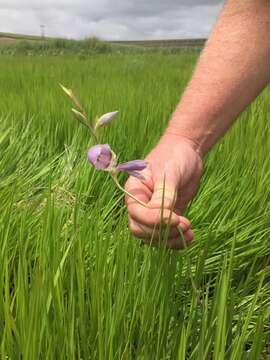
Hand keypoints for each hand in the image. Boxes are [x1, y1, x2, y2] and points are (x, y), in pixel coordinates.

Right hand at [125, 134, 202, 249]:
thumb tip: (162, 214)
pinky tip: (191, 237)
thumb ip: (165, 194)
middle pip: (142, 230)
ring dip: (171, 239)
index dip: (153, 220)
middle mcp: (140, 204)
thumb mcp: (169, 172)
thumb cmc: (174, 156)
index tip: (175, 217)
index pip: (136, 214)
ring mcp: (153, 212)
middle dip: (162, 232)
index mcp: (134, 191)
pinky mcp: (168, 216)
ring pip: (154, 236)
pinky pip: (167, 234)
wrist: (188, 150)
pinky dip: (177, 240)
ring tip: (190, 232)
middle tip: (184, 224)